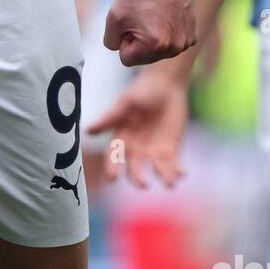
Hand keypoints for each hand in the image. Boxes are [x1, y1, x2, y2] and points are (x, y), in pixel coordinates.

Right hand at [86, 67, 188, 188]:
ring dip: (163, 177)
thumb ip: (110, 118)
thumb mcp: (125, 102)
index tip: (112, 178)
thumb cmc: (142, 90)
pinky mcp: (171, 149)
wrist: (166, 84)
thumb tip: (87, 131)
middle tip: (144, 184)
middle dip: (138, 177)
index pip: (114, 155)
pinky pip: (173, 165)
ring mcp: (154, 150)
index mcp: (122, 136)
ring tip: (169, 182)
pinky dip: (177, 172)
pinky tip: (182, 173)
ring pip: (156, 169)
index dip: (112, 167)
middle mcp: (136, 147)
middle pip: (135, 168)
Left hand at [102, 0, 196, 66]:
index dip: (123, 39)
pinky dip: (166, 32)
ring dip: (152, 37)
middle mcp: (173, 49)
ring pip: (158, 51)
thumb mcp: (113, 17)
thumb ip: (110, 41)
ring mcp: (185, 43)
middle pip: (144, 57)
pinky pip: (171, 43)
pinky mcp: (193, 36)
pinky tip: (167, 15)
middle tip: (142, 17)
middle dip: (138, 40)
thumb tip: (120, 50)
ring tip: (154, 15)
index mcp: (153, 46)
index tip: (130, 21)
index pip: (126, 59)